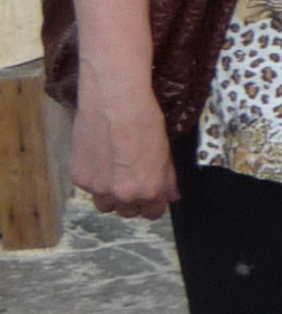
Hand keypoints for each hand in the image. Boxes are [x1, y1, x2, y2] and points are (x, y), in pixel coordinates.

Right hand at [72, 87, 178, 218]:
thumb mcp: (164, 150)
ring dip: (110, 194)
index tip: (149, 193)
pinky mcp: (80, 177)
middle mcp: (124, 195)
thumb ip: (167, 179)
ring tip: (113, 171)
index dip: (152, 203)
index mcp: (149, 190)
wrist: (114, 100)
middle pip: (128, 212)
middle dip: (131, 199)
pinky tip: (98, 157)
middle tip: (130, 178)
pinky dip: (93, 177)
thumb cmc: (143, 120)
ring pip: (105, 205)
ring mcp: (99, 188)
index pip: (152, 213)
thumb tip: (170, 196)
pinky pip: (88, 188)